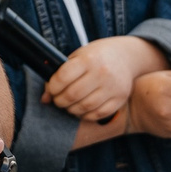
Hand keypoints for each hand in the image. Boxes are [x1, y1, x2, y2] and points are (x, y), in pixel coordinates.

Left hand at [44, 37, 167, 122]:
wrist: (126, 56)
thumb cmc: (96, 57)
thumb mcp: (78, 58)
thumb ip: (60, 75)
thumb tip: (45, 98)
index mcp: (89, 59)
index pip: (62, 78)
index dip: (52, 87)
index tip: (52, 89)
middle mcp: (102, 72)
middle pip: (72, 95)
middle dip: (60, 101)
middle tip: (58, 100)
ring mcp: (113, 87)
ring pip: (85, 107)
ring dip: (72, 109)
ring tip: (69, 105)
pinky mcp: (120, 98)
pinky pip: (98, 114)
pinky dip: (86, 115)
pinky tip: (82, 109)